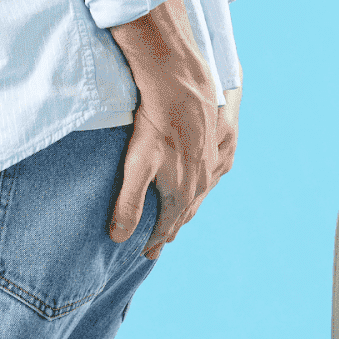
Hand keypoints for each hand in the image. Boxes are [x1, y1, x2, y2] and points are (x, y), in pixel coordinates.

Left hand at [106, 0, 237, 259]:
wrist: (181, 84)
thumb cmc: (154, 125)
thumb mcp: (135, 167)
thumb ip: (128, 204)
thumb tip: (118, 238)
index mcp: (182, 193)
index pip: (166, 227)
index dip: (154, 242)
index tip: (145, 254)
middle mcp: (201, 182)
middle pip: (185, 214)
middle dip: (171, 230)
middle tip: (160, 244)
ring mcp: (213, 161)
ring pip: (200, 194)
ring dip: (188, 208)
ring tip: (179, 217)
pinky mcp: (219, 140)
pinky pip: (213, 171)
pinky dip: (204, 183)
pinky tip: (203, 179)